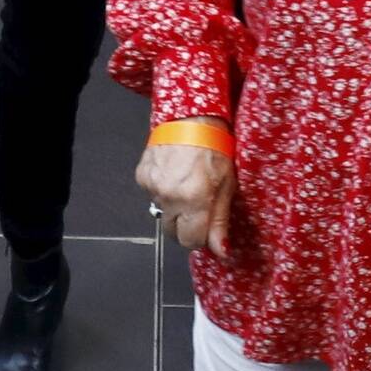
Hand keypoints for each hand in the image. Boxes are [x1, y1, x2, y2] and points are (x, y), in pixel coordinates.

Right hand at [134, 131, 236, 256]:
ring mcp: (153, 187)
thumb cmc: (214, 148)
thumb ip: (220, 222)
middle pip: (172, 233)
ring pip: (161, 213)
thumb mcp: (227, 186)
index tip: (206, 227)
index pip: (191, 242)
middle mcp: (171, 196)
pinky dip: (162, 190)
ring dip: (173, 206)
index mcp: (195, 200)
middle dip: (185, 226)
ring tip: (186, 184)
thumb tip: (221, 252)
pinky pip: (152, 196)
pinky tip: (173, 174)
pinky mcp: (142, 177)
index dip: (200, 237)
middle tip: (197, 206)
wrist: (191, 118)